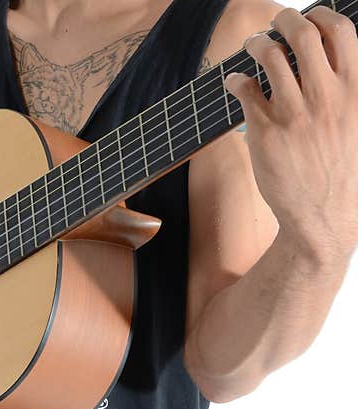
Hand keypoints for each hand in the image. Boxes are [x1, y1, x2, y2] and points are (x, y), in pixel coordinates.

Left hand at [224, 6, 357, 266]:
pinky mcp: (265, 131)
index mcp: (355, 90)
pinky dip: (235, 79)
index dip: (320, 15)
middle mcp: (326, 96)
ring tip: (252, 46)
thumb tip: (334, 62)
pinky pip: (244, 88)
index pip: (341, 30)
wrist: (324, 216)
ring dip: (256, 43)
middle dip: (283, 19)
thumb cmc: (342, 170)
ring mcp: (295, 113)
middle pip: (302, 33)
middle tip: (273, 23)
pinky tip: (235, 83)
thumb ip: (348, 90)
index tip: (308, 16)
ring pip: (269, 54)